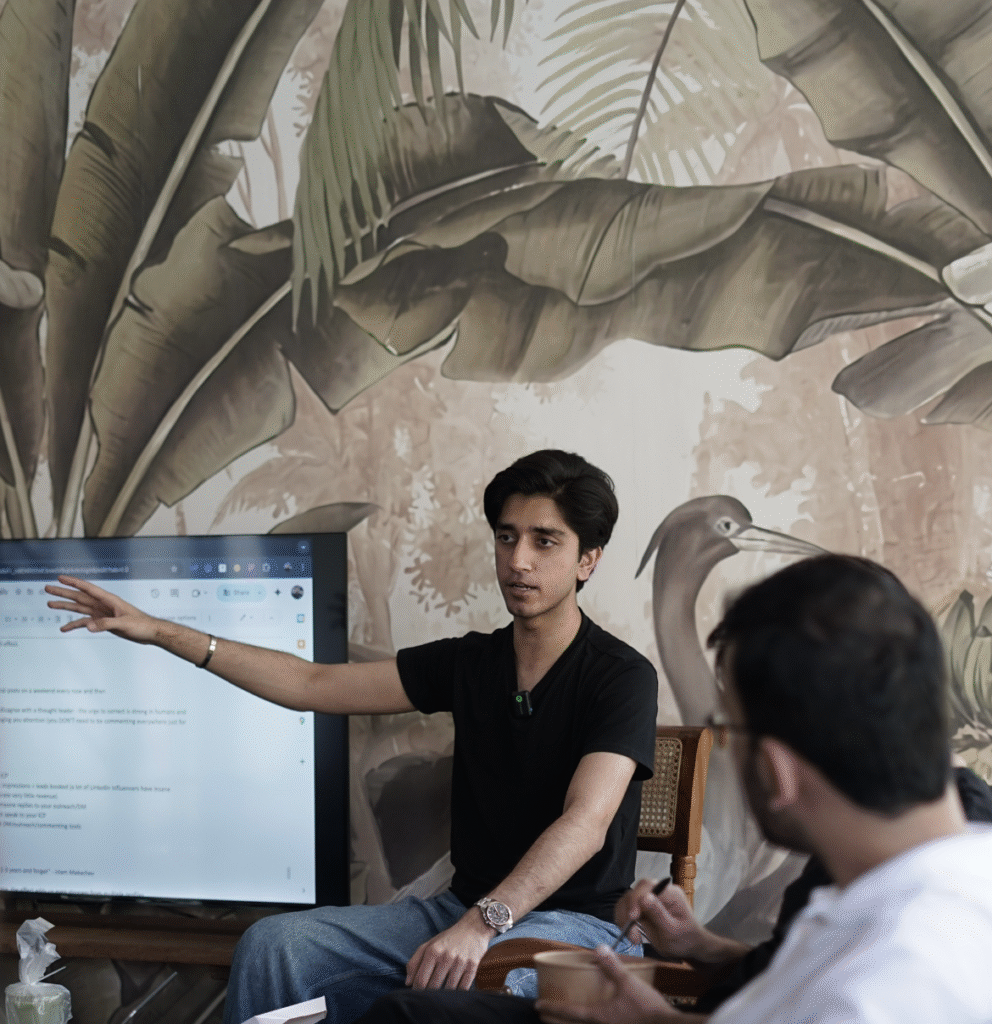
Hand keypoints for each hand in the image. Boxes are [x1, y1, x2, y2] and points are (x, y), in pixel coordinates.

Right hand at [46, 575, 159, 643]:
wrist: (150, 632)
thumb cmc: (141, 624)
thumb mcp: (124, 624)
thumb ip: (106, 624)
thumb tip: (89, 626)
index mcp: (109, 600)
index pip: (88, 588)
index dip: (74, 582)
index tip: (60, 577)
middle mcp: (103, 604)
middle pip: (79, 597)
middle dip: (63, 592)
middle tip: (47, 588)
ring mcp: (102, 613)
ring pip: (79, 608)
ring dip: (65, 606)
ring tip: (49, 604)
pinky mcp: (102, 622)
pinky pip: (85, 622)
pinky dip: (74, 625)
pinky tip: (64, 628)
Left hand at [405, 911, 493, 989]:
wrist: (474, 928)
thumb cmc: (449, 939)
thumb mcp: (430, 945)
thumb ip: (415, 962)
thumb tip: (408, 983)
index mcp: (433, 951)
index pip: (421, 980)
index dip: (417, 990)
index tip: (418, 993)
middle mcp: (446, 956)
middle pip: (433, 987)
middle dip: (430, 994)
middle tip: (429, 995)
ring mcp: (460, 962)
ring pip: (448, 990)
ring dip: (445, 995)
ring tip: (442, 993)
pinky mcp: (473, 967)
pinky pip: (463, 989)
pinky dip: (458, 992)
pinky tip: (455, 990)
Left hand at [536, 946, 680, 1023]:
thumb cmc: (648, 1009)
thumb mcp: (628, 983)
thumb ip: (612, 966)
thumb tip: (598, 947)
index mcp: (598, 1016)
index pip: (568, 1012)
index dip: (551, 1008)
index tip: (538, 1004)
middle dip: (558, 1020)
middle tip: (546, 1013)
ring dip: (575, 1023)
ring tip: (569, 1016)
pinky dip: (591, 1023)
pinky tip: (600, 1018)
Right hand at [615, 880, 706, 960]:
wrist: (688, 946)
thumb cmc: (685, 939)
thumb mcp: (673, 931)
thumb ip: (659, 914)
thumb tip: (644, 898)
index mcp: (670, 893)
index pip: (647, 886)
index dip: (636, 899)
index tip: (632, 917)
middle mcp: (657, 892)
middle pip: (634, 892)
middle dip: (628, 912)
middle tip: (632, 933)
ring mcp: (648, 899)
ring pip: (626, 900)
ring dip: (624, 919)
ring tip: (634, 938)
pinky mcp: (641, 908)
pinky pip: (625, 909)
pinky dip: (623, 921)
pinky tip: (633, 935)